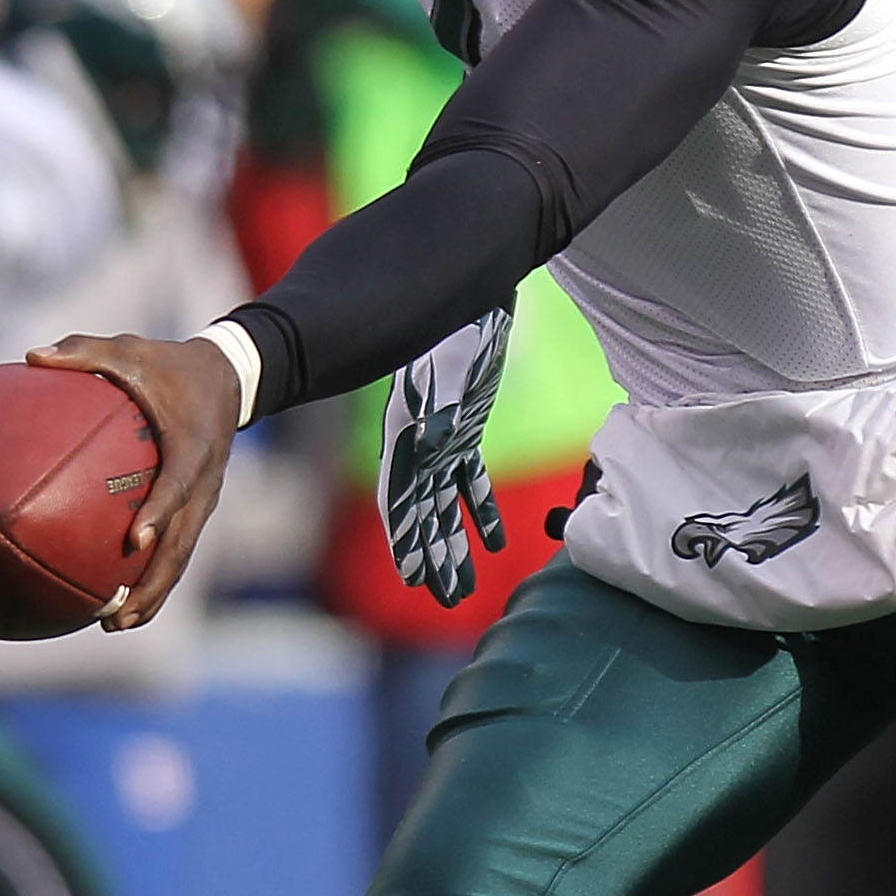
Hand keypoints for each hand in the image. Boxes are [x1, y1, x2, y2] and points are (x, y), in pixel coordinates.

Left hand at [28, 331, 242, 629]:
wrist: (228, 377)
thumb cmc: (171, 364)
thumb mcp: (131, 348)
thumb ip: (84, 351)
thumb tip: (30, 355)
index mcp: (192, 445)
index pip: (178, 485)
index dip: (160, 512)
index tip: (134, 539)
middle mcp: (203, 483)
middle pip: (182, 544)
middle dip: (154, 584)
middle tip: (118, 614)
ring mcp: (202, 501)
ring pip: (180, 557)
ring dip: (153, 594)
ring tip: (116, 625)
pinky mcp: (197, 509)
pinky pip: (175, 548)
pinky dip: (152, 577)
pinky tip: (116, 599)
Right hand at [379, 303, 511, 608]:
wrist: (472, 294)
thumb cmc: (456, 329)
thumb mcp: (445, 370)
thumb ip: (436, 410)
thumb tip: (433, 443)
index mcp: (406, 437)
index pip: (401, 501)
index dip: (406, 540)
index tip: (414, 578)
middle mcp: (418, 446)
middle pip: (422, 514)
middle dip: (433, 557)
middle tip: (447, 600)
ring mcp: (440, 439)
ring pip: (444, 506)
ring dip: (453, 545)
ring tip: (461, 589)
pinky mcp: (465, 430)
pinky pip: (470, 482)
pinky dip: (480, 513)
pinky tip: (495, 544)